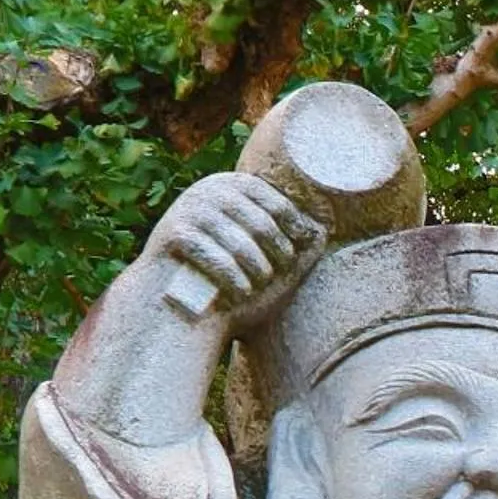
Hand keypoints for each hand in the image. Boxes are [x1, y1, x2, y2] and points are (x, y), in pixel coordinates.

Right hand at [147, 172, 322, 321]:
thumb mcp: (274, 266)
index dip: (294, 229)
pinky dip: (234, 280)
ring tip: (257, 286)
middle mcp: (208, 191)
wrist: (183, 309)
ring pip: (241, 243)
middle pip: (261, 223)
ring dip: (257, 271)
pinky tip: (241, 293)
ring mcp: (188, 210)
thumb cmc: (236, 286)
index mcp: (233, 189)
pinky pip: (216, 258)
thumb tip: (324, 228)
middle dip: (277, 255)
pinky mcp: (173, 234)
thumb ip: (300, 247)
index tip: (296, 255)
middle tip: (274, 277)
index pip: (276, 202)